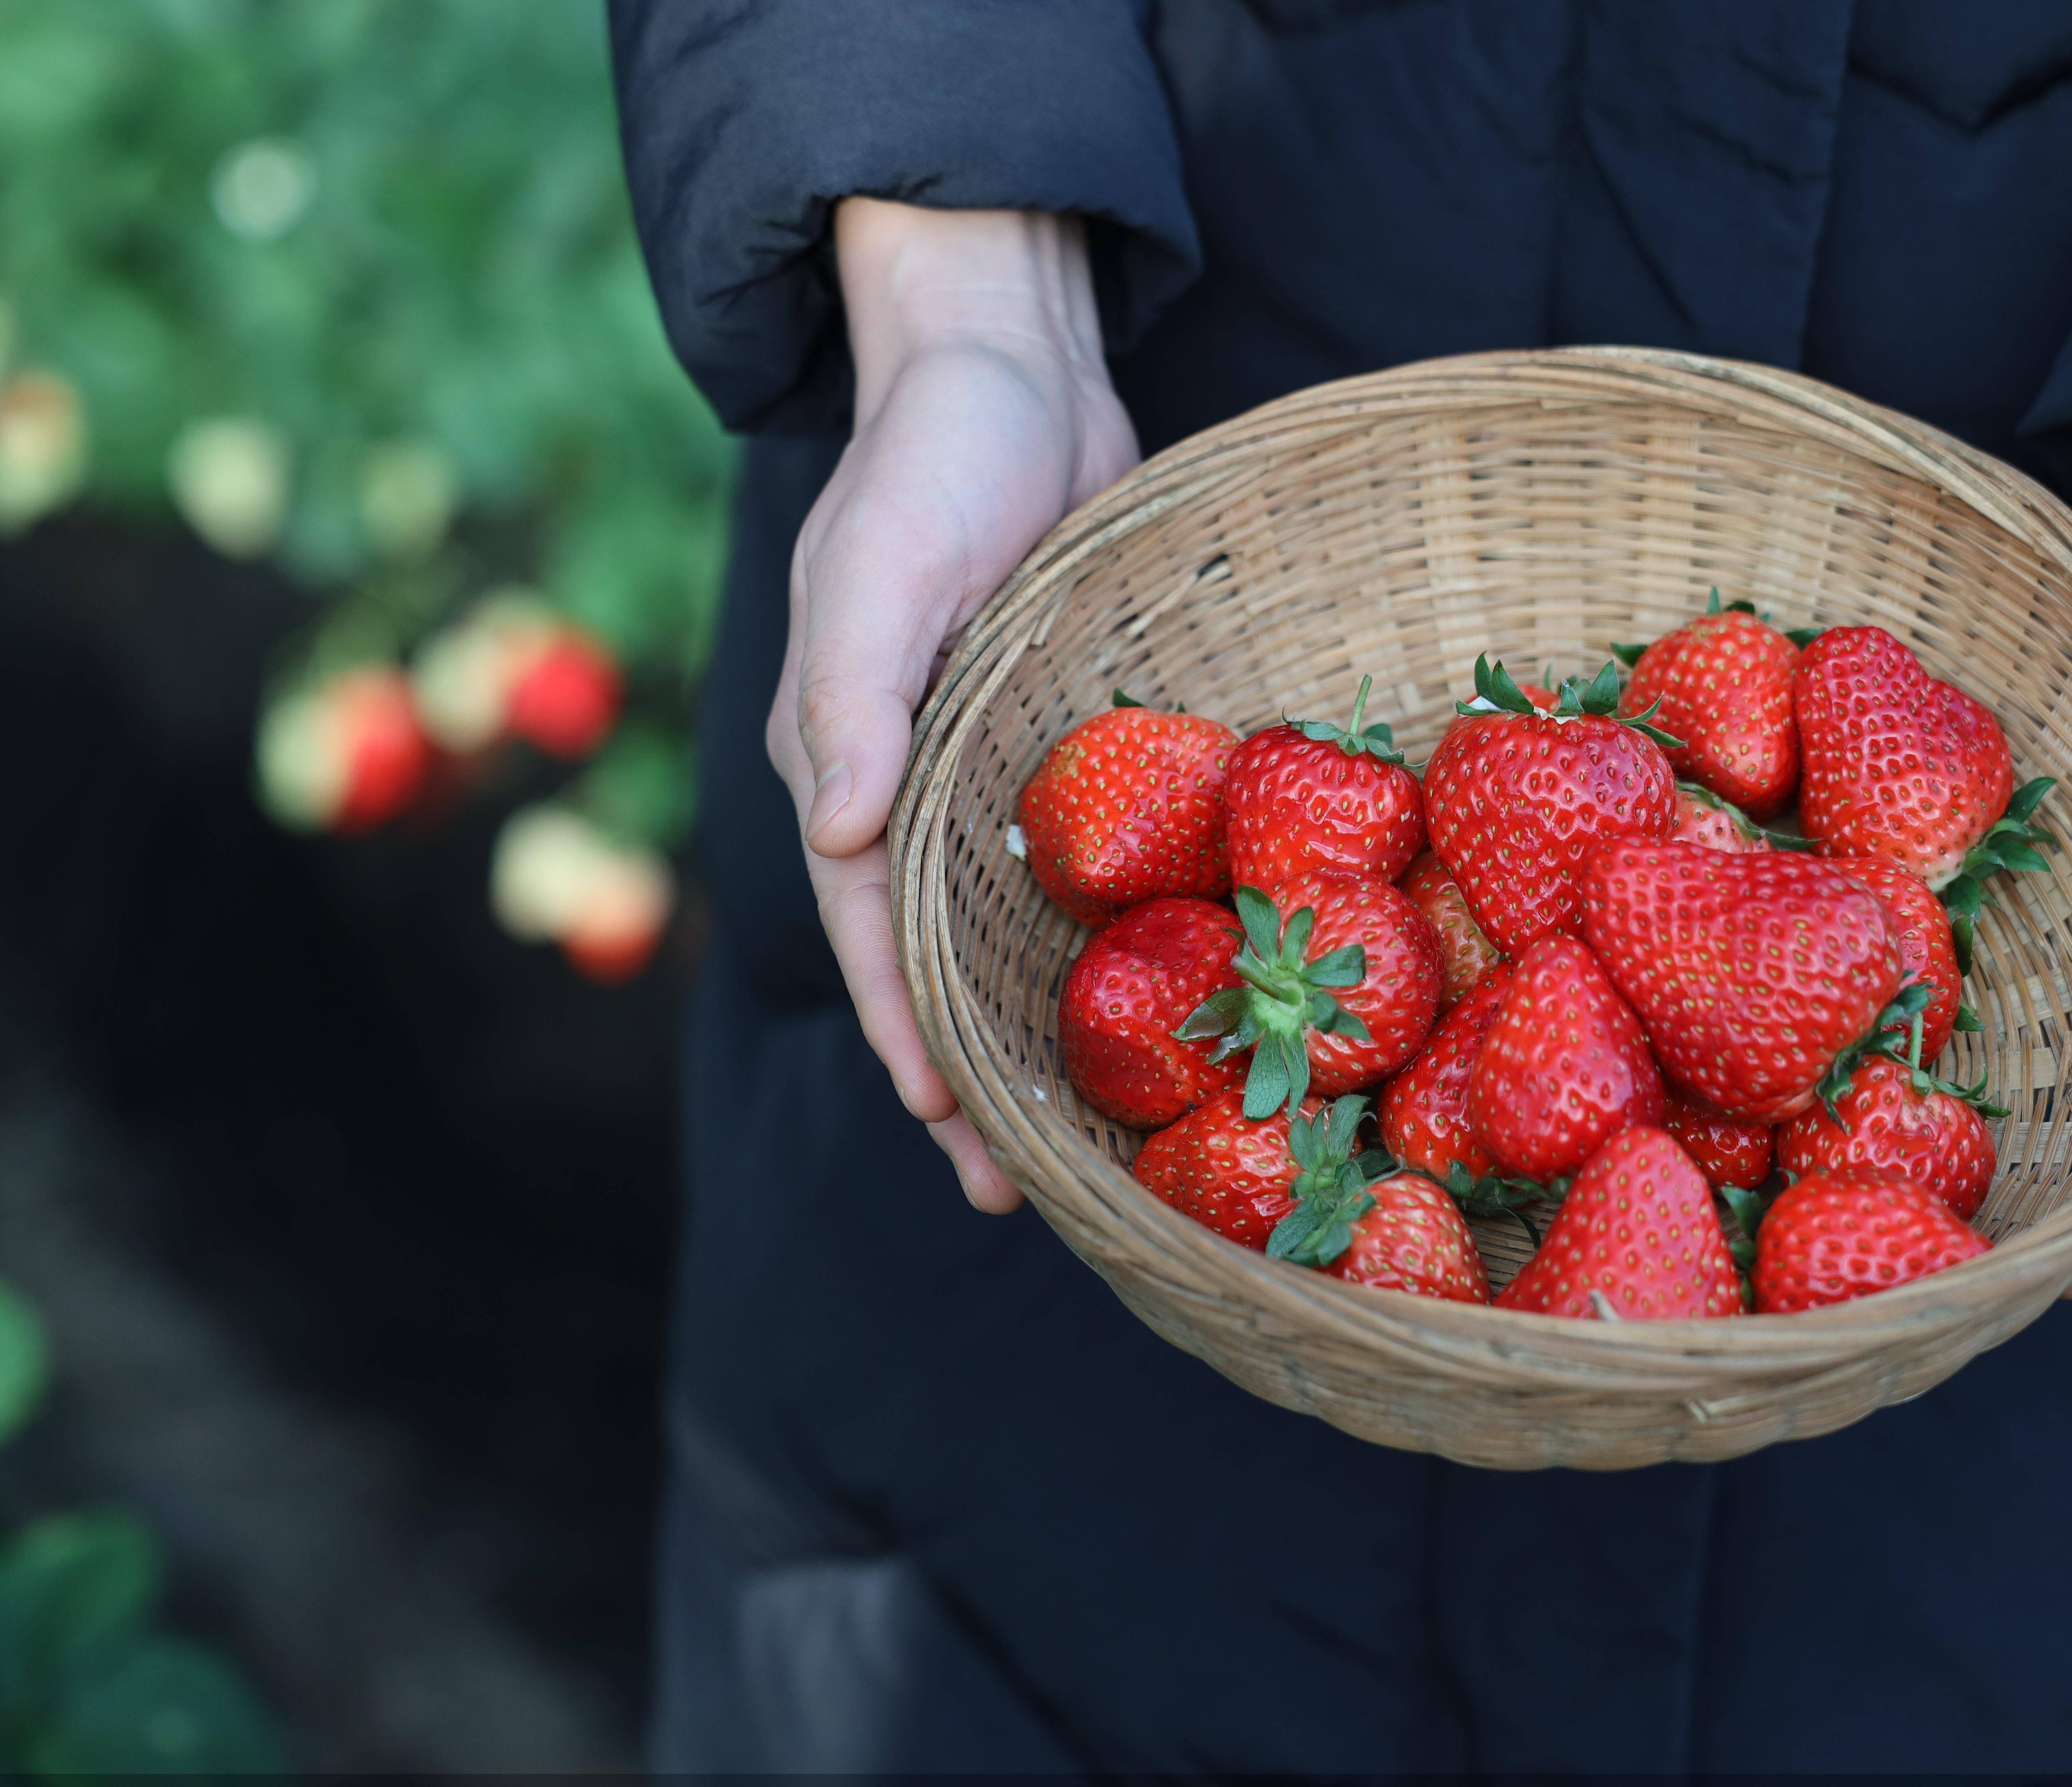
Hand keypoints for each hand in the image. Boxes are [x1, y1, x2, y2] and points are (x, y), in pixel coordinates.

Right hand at [775, 201, 1138, 1212]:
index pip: (873, 926)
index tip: (950, 1126)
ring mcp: (993, 770)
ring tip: (1090, 1142)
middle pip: (937, 957)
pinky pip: (1082, 861)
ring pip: (1009, 929)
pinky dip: (1102, 938)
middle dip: (970, 1075)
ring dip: (1040, 1031)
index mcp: (850, 761)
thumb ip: (854, 695)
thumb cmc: (934, 456)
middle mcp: (914, 785)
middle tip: (1019, 1195)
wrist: (1013, 372)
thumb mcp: (879, 562)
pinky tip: (1160, 1002)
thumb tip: (832, 837)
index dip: (909, 1029)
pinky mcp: (1068, 742)